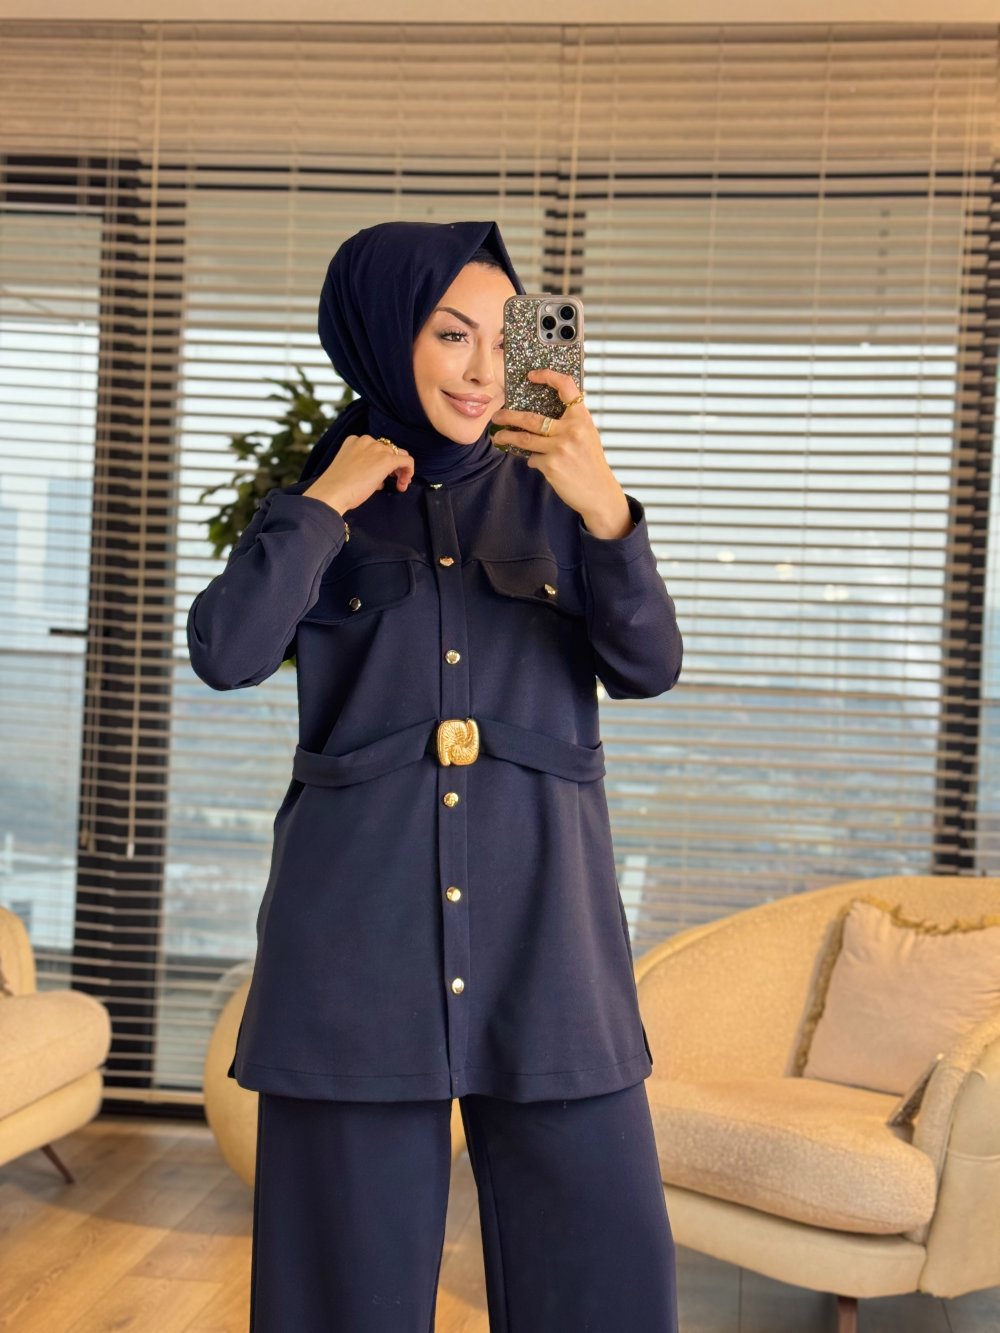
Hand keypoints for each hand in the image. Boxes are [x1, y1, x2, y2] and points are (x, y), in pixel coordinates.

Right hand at [303, 434, 414, 515]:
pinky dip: (409, 471)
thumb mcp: (349, 470)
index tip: (380, 477)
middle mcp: (366, 441)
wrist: (333, 492)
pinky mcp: (387, 459)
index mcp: (354, 441)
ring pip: (399, 454)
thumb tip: (378, 479)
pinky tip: (403, 483)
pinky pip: (407, 461)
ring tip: (399, 484)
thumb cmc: (336, 487)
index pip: (375, 448)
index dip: (380, 462)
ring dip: (401, 470)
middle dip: (392, 465)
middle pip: (388, 449)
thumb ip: (363, 468)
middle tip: (393, 481)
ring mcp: (377, 449)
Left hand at [490, 369, 632, 537]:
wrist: (599, 492)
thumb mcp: (587, 435)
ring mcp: (559, 448)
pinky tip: (536, 462)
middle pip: (530, 418)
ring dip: (506, 437)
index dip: (547, 376)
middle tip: (497, 416)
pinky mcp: (551, 465)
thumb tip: (541, 416)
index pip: (565, 386)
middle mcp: (571, 430)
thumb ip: (570, 423)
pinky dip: (532, 459)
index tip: (531, 375)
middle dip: (508, 416)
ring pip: (523, 439)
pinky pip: (532, 458)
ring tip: (498, 436)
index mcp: (581, 418)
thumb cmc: (591, 463)